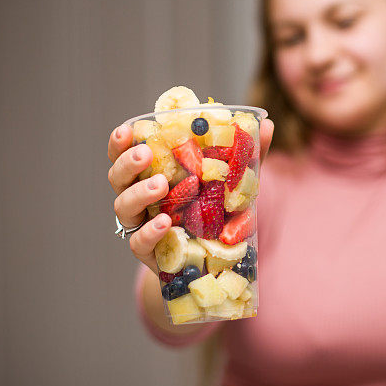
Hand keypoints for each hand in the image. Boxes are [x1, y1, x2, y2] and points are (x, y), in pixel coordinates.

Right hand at [107, 118, 273, 274]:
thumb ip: (245, 156)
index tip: (127, 130)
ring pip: (123, 207)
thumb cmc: (216, 211)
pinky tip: (163, 223)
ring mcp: (141, 225)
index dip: (119, 142)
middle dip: (127, 163)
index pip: (125, 154)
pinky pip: (138, 242)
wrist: (215, 260)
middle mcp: (140, 197)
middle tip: (145, 154)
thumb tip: (267, 125)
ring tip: (160, 185)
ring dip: (138, 193)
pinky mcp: (148, 252)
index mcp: (152, 173)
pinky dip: (149, 232)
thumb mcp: (231, 182)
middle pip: (117, 177)